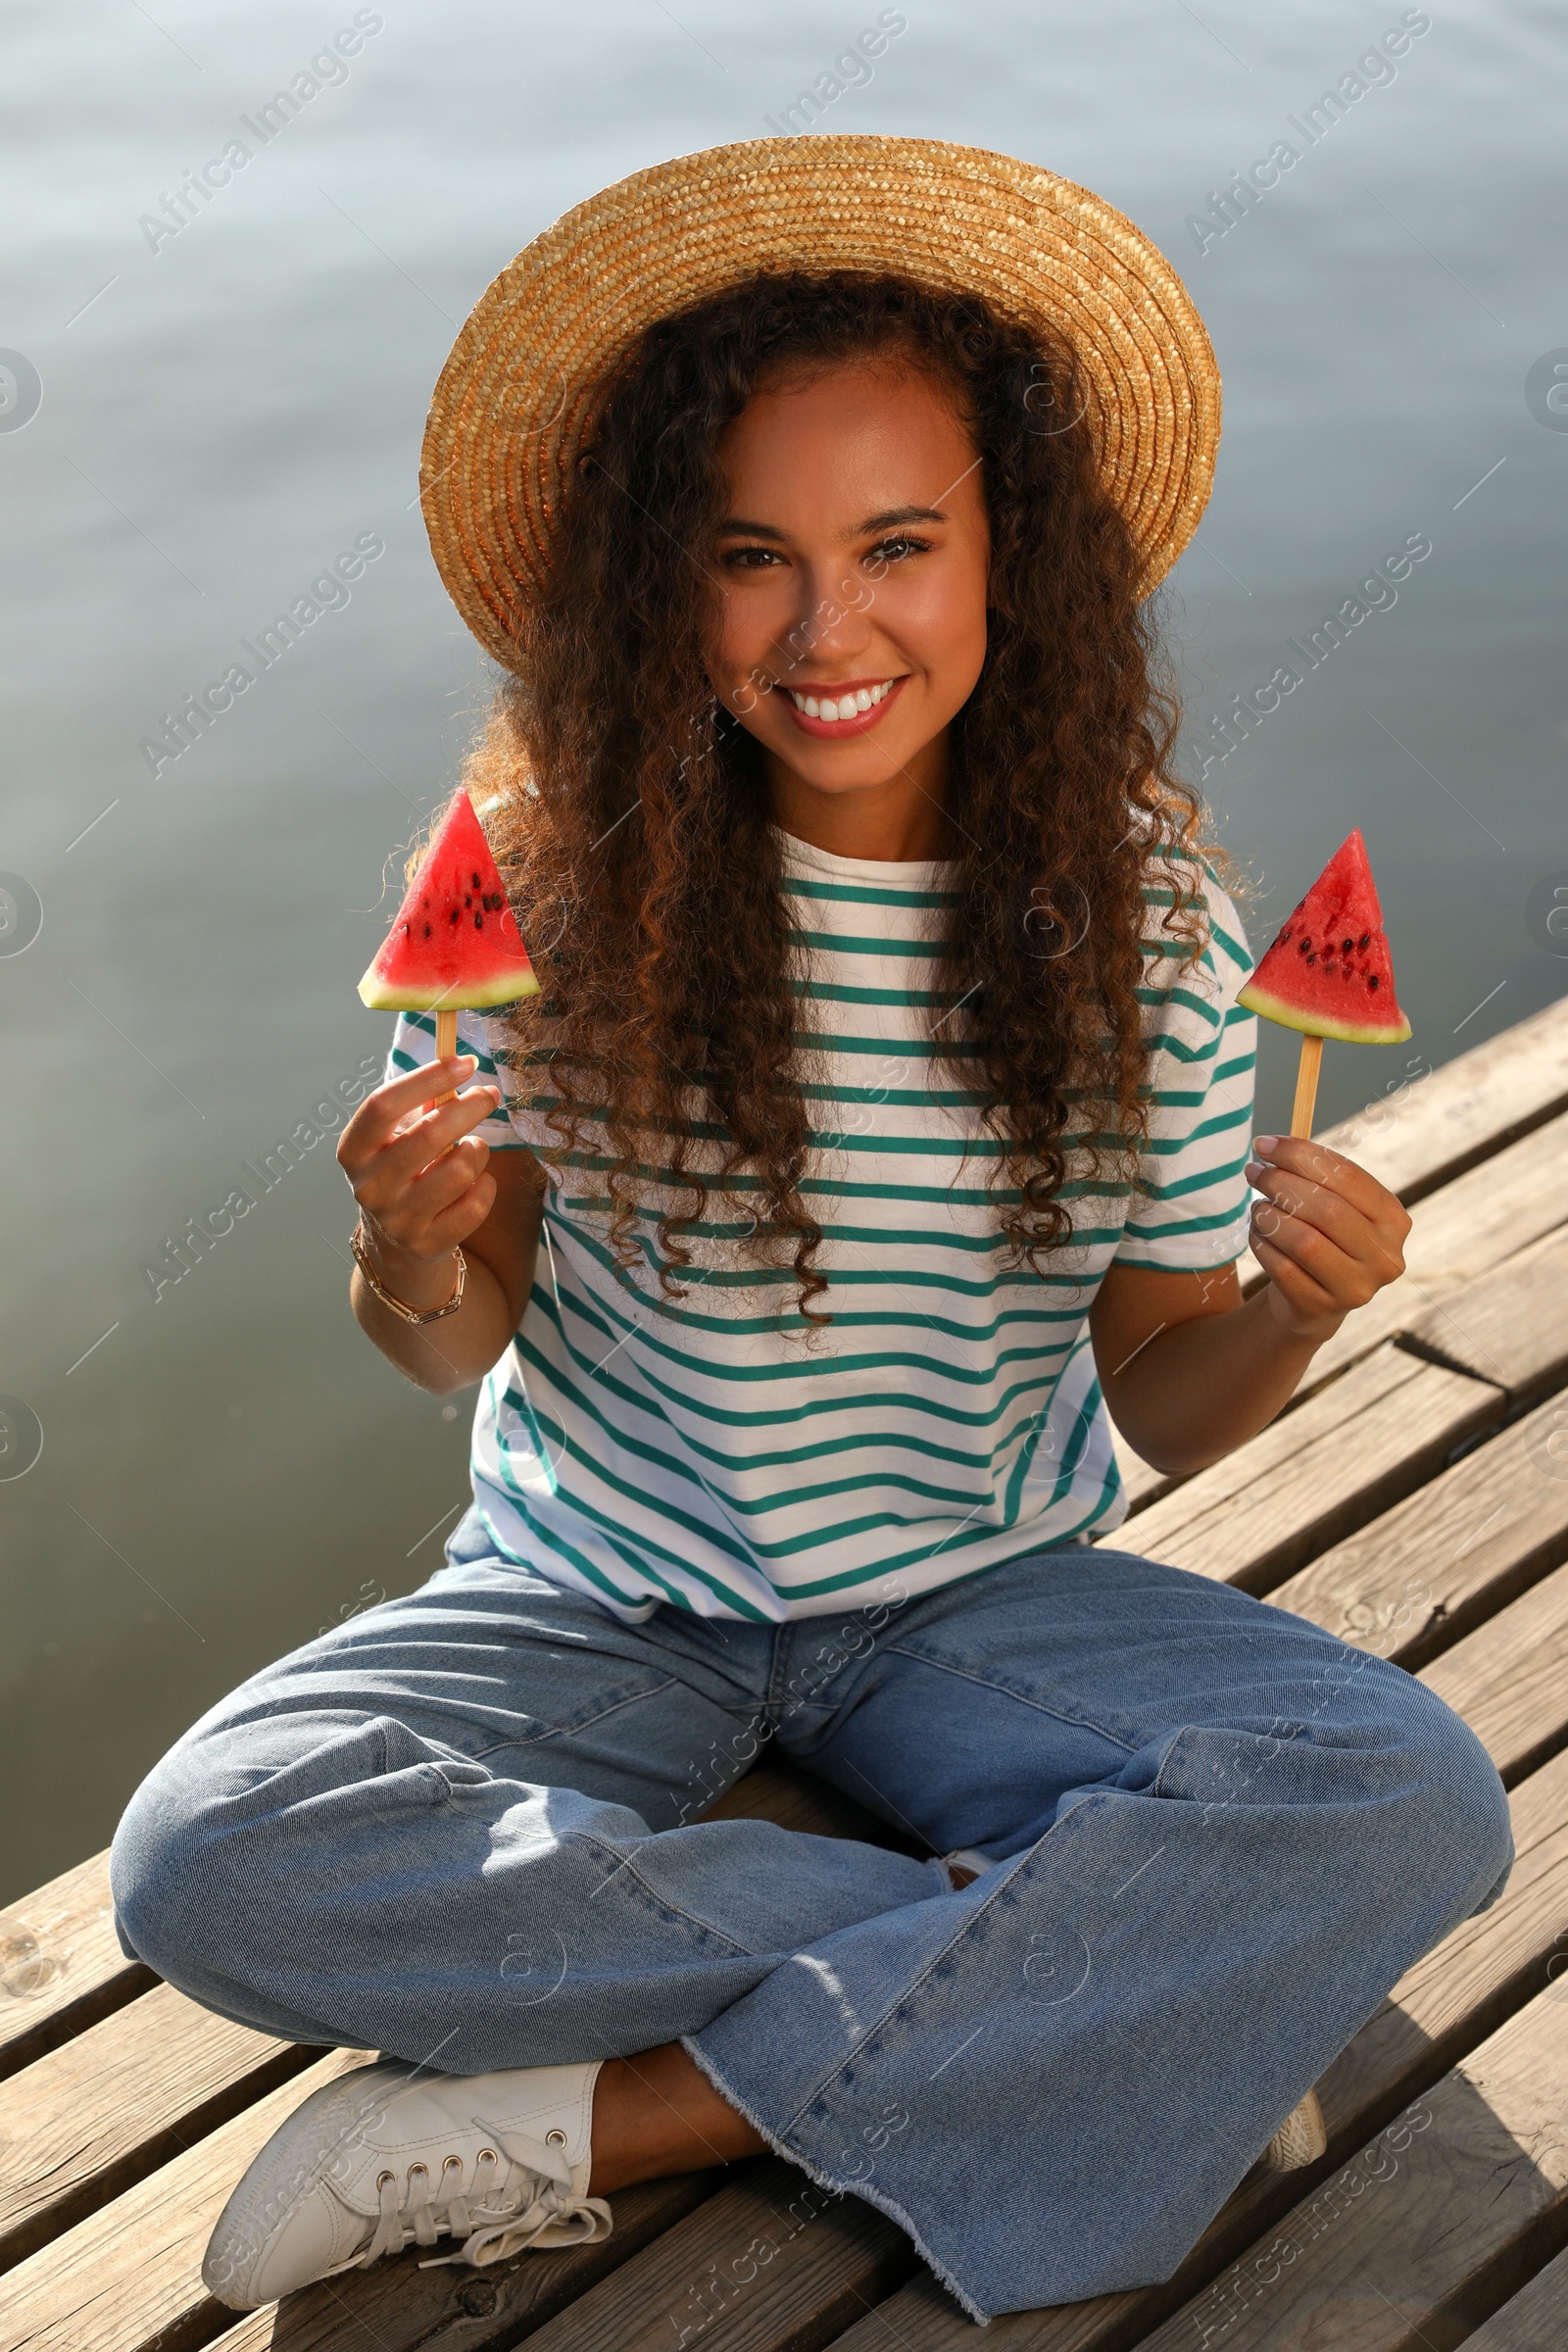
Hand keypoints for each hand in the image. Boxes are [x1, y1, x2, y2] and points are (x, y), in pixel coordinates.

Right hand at [337, 1057, 502, 1292]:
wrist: (393, 1242)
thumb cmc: (402, 1171)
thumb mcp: (395, 1138)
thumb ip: (422, 1106)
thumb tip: (461, 1067)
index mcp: (354, 1150)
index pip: (383, 1105)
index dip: (428, 1078)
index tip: (464, 1062)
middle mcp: (370, 1186)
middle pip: (429, 1134)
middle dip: (469, 1107)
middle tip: (488, 1095)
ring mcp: (397, 1219)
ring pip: (460, 1170)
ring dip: (477, 1150)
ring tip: (472, 1149)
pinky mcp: (427, 1244)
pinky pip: (475, 1205)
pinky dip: (486, 1186)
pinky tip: (476, 1183)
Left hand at [1246, 1134, 1411, 1344]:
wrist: (1315, 1300)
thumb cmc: (1324, 1238)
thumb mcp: (1333, 1206)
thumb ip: (1315, 1175)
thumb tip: (1271, 1146)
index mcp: (1394, 1219)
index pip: (1347, 1176)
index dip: (1301, 1155)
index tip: (1264, 1144)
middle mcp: (1385, 1256)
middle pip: (1326, 1208)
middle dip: (1280, 1183)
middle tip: (1253, 1173)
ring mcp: (1357, 1288)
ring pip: (1303, 1241)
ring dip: (1269, 1216)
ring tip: (1258, 1208)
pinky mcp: (1323, 1308)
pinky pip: (1282, 1268)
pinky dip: (1262, 1244)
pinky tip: (1258, 1234)